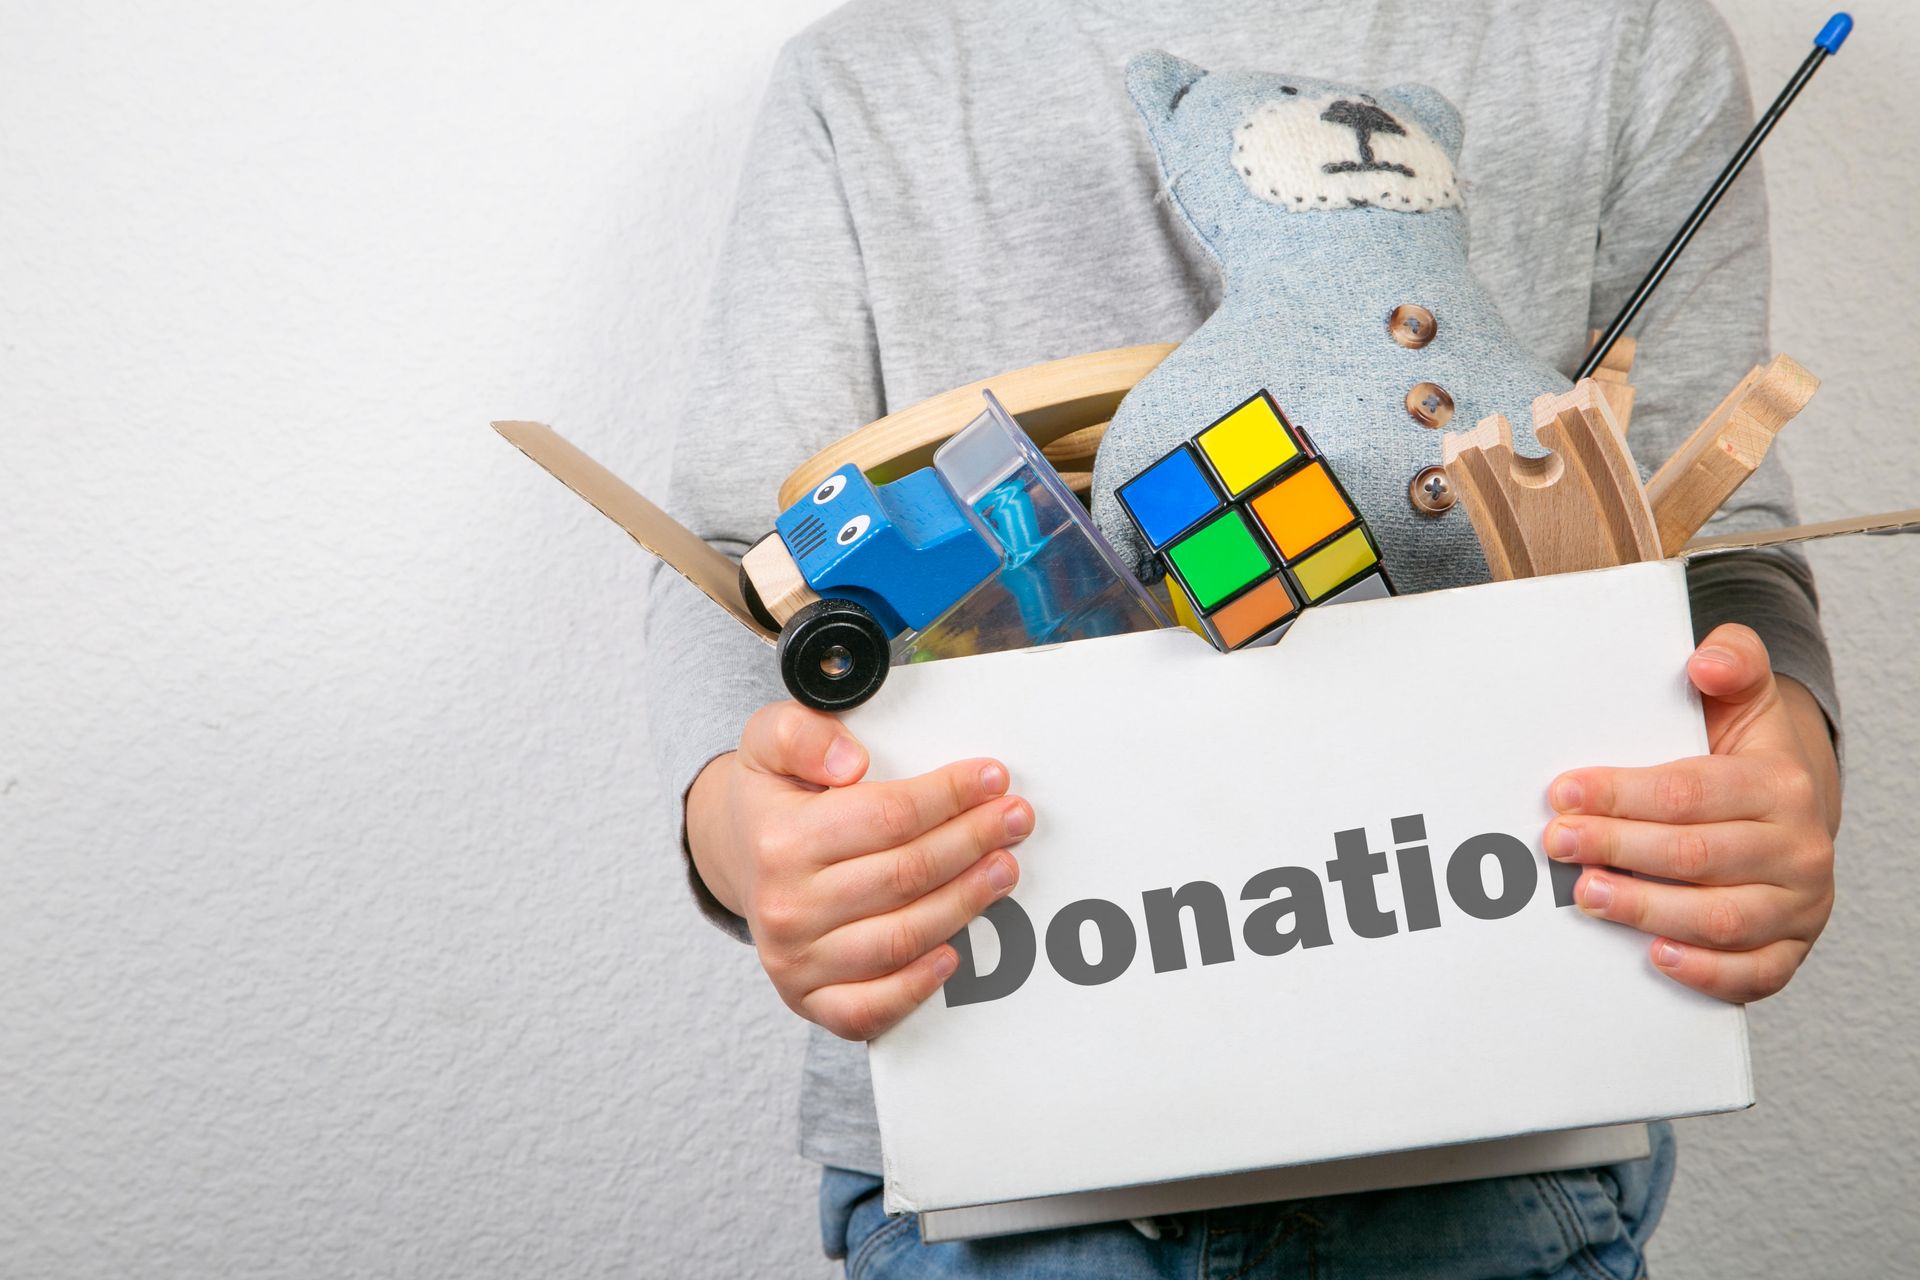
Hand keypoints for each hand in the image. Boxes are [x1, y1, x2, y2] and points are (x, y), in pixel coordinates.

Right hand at [686, 701, 1031, 1039]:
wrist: (735, 858)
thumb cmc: (772, 799)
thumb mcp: (770, 739)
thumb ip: (802, 734)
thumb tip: (851, 761)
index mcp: (781, 841)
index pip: (887, 817)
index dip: (949, 796)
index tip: (992, 779)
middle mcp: (785, 907)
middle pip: (906, 875)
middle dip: (972, 842)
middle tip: (1015, 819)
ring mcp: (796, 960)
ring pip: (902, 937)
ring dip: (965, 903)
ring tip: (1004, 869)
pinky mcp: (809, 999)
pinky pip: (871, 1007)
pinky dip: (917, 985)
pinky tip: (956, 954)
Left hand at [1542, 623, 1839, 1002]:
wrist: (1794, 814)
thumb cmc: (1744, 758)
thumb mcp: (1744, 700)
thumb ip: (1732, 661)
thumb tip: (1705, 659)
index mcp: (1779, 784)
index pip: (1688, 792)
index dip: (1620, 794)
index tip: (1561, 794)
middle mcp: (1798, 847)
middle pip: (1695, 855)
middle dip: (1616, 849)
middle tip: (1555, 843)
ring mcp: (1799, 904)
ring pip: (1719, 917)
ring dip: (1645, 910)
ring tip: (1585, 894)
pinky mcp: (1792, 949)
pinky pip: (1754, 973)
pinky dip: (1706, 972)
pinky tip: (1655, 957)